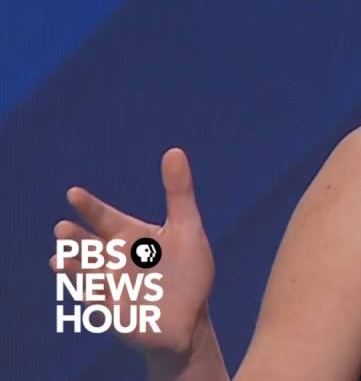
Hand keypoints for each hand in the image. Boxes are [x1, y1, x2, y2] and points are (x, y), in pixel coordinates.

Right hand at [51, 148, 214, 357]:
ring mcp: (109, 286)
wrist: (191, 317)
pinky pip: (97, 304)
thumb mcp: (188, 228)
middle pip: (88, 246)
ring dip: (74, 268)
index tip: (74, 193)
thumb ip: (179, 192)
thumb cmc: (187, 271)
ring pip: (85, 274)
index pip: (104, 217)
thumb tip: (174, 151)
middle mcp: (112, 259)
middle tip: (63, 229)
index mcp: (128, 236)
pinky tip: (87, 288)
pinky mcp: (112, 313)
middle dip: (75, 240)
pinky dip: (92, 296)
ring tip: (60, 260)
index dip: (89, 206)